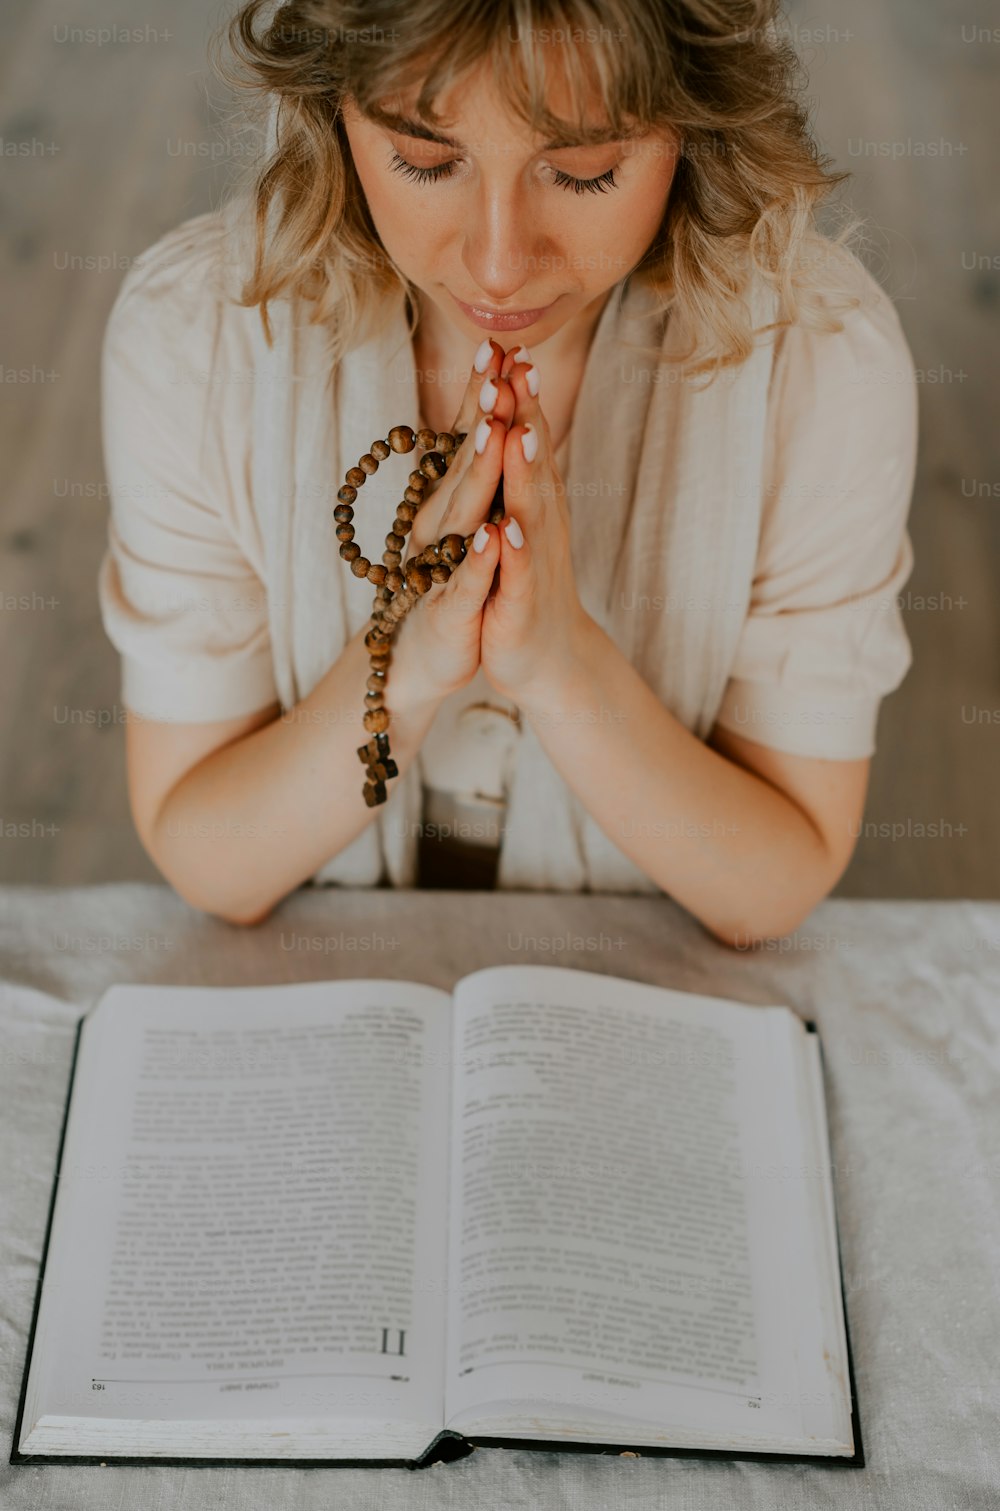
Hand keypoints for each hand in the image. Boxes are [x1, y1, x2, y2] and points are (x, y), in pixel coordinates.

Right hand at [385, 341, 509, 713]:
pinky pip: (464, 579)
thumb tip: (480, 419)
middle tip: (497, 364)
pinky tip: (491, 533)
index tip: (499, 343)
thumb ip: (466, 476)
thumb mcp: (460, 526)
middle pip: (462, 461)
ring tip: (494, 429)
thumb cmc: (446, 586)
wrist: (423, 658)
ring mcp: (440, 564)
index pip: (467, 440)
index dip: (481, 395)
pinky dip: (477, 557)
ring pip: (462, 513)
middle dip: (481, 413)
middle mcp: (439, 525)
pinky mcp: (449, 608)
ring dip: (478, 471)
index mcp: (449, 504)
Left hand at [477, 348, 592, 712]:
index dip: (520, 398)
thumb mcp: (519, 523)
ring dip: (524, 473)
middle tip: (518, 367)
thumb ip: (517, 476)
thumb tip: (514, 420)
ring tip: (518, 433)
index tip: (509, 348)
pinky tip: (503, 530)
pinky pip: (514, 574)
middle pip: (533, 463)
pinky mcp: (519, 604)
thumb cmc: (525, 586)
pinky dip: (509, 552)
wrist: (544, 657)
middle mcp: (539, 526)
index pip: (526, 442)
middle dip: (526, 416)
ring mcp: (532, 563)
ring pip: (529, 511)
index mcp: (532, 504)